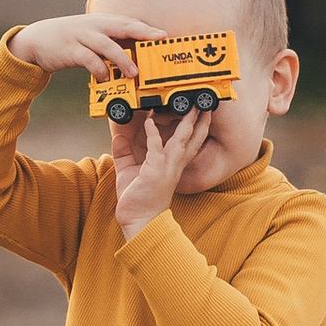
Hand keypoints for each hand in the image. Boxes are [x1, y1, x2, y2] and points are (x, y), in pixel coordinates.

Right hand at [9, 9, 153, 81]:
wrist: (37, 39)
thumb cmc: (71, 39)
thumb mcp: (92, 35)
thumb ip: (111, 42)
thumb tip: (135, 54)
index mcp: (102, 22)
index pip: (129, 22)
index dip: (147, 28)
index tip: (164, 35)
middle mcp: (94, 26)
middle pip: (122, 27)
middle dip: (142, 33)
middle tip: (159, 40)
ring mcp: (82, 37)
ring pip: (106, 45)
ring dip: (122, 59)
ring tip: (134, 72)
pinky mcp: (70, 50)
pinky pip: (88, 59)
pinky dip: (99, 69)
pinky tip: (105, 79)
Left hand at [111, 101, 213, 235]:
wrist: (138, 221)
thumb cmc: (137, 200)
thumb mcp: (129, 171)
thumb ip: (125, 153)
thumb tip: (120, 137)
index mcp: (172, 165)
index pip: (189, 143)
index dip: (196, 128)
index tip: (201, 114)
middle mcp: (174, 165)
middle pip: (193, 139)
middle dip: (201, 121)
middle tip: (205, 104)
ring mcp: (166, 168)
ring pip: (181, 140)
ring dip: (187, 122)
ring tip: (191, 106)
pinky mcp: (155, 171)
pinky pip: (156, 148)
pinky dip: (152, 134)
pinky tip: (148, 121)